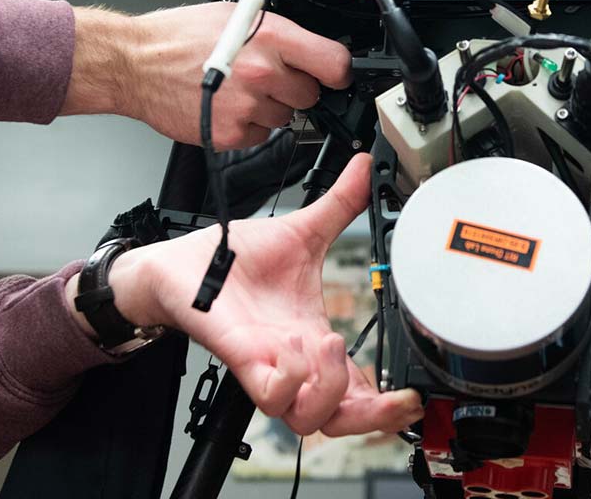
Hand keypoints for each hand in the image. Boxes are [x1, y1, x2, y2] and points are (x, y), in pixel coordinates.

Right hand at [67, 5, 350, 148]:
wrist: (134, 64)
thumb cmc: (176, 37)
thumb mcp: (233, 16)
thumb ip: (275, 32)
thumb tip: (307, 47)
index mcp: (269, 37)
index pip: (334, 62)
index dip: (337, 71)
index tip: (335, 75)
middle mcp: (262, 72)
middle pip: (311, 94)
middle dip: (295, 87)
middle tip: (269, 78)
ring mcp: (247, 106)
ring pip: (285, 117)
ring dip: (270, 107)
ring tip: (239, 90)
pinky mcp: (231, 134)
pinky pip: (259, 136)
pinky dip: (248, 126)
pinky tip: (226, 107)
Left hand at [101, 154, 422, 436]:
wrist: (179, 266)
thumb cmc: (232, 260)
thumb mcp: (300, 232)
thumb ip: (340, 206)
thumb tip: (363, 168)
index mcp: (315, 339)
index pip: (357, 391)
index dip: (387, 404)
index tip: (410, 394)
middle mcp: (295, 362)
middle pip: (338, 422)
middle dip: (369, 415)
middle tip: (384, 389)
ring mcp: (267, 365)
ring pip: (307, 419)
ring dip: (328, 386)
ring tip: (325, 342)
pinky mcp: (240, 358)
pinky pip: (270, 394)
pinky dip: (288, 375)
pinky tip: (290, 343)